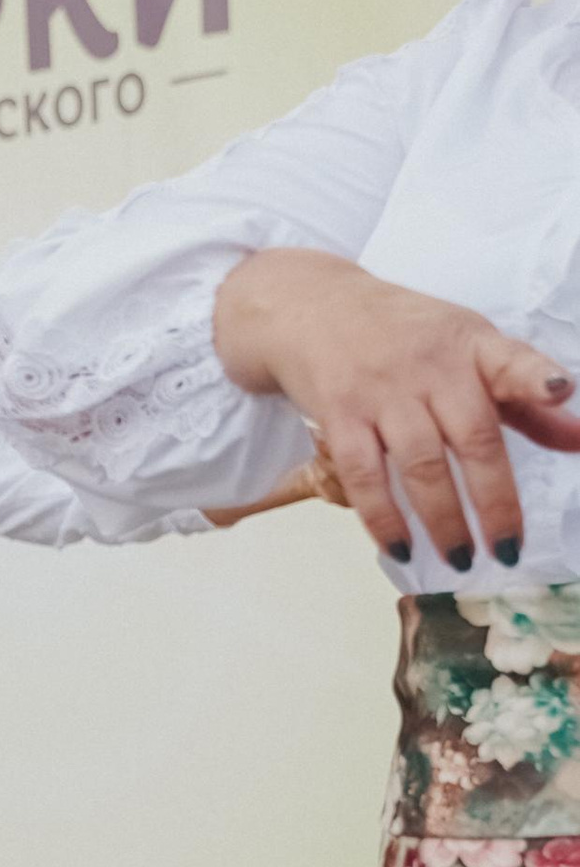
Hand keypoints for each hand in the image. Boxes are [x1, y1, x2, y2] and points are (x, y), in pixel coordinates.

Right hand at [213, 247, 579, 568]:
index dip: (536, 379)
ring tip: (459, 558)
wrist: (314, 308)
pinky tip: (401, 548)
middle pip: (471, 438)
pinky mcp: (340, 413)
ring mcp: (382, 390)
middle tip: (505, 549)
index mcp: (472, 345)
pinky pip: (363, 474)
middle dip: (494, 501)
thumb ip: (523, 397)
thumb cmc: (405, 336)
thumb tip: (579, 441)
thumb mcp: (469, 348)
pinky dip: (383, 517)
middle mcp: (431, 366)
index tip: (561, 390)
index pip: (510, 360)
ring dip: (443, 519)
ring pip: (420, 464)